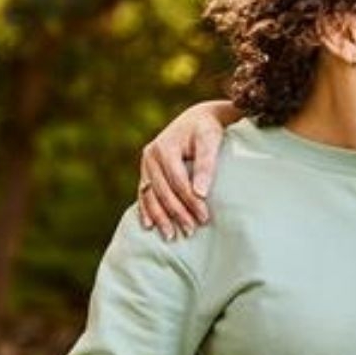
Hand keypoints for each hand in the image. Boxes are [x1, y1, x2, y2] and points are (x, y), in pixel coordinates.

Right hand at [138, 102, 229, 237]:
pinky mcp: (147, 170)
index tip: (204, 217)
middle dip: (176, 213)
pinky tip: (149, 226)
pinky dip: (146, 209)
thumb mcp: (210, 140)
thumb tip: (201, 193)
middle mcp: (151, 155)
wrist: (198, 118)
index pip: (178, 181)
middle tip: (190, 231)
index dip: (190, 201)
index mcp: (165, 147)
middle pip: (163, 191)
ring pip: (150, 195)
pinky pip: (144, 193)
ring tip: (170, 236)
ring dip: (160, 216)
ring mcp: (146, 163)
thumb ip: (207, 163)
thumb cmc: (208, 129)